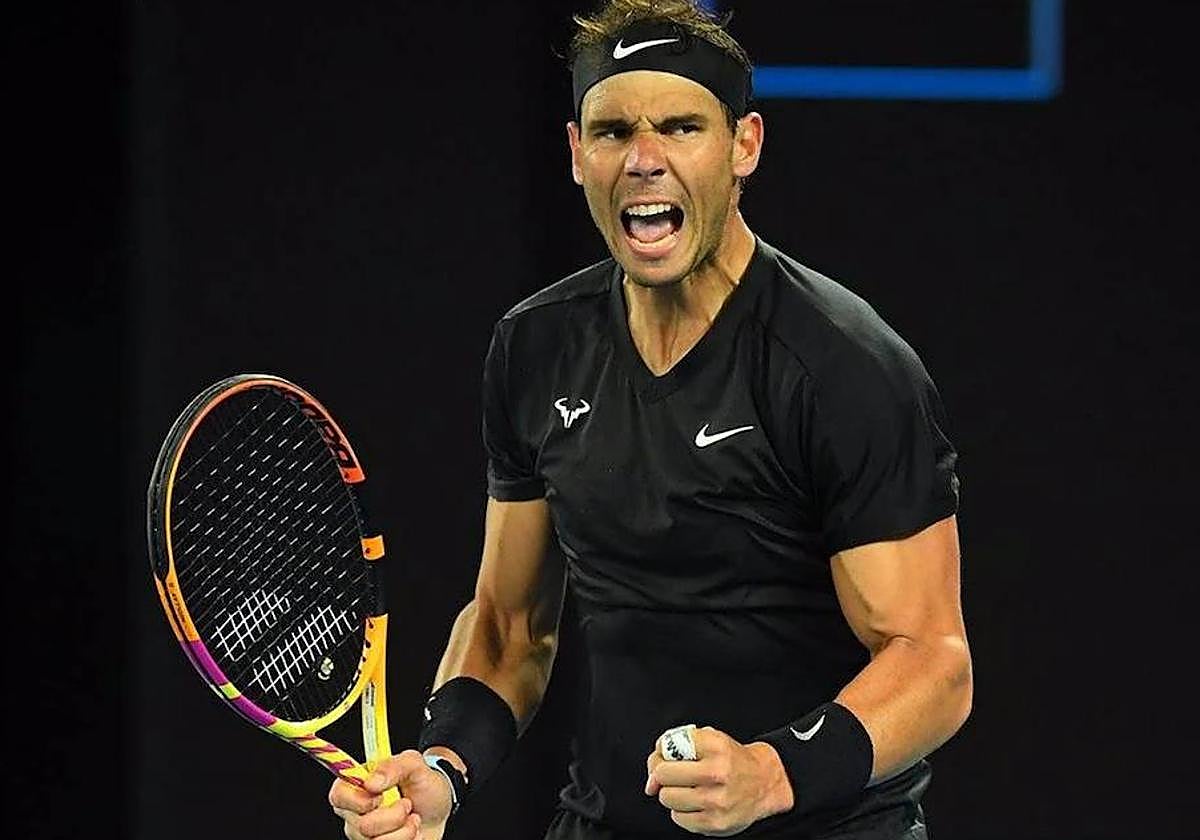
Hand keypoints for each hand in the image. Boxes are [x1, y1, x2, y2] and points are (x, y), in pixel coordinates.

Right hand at [329, 749, 453, 839]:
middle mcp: (355, 814)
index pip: (337, 796)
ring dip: (405, 831)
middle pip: (361, 827)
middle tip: (407, 804)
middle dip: (394, 816)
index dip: (358, 801)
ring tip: (414, 818)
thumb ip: (393, 766)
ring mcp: (365, 836)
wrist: (441, 808)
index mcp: (357, 787)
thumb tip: (370, 783)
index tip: (380, 797)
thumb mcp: (415, 765)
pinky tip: (414, 832)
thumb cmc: (423, 784)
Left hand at [645, 726, 793, 836]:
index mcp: (715, 746)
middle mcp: (717, 772)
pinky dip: (681, 811)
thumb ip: (680, 743)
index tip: (666, 756)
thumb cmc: (732, 761)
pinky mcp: (715, 822)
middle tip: (671, 776)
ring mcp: (716, 799)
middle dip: (661, 775)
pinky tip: (695, 803)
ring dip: (671, 794)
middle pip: (663, 774)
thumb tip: (652, 774)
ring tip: (687, 789)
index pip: (668, 745)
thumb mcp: (712, 738)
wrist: (765, 783)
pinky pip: (679, 818)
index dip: (662, 751)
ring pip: (668, 798)